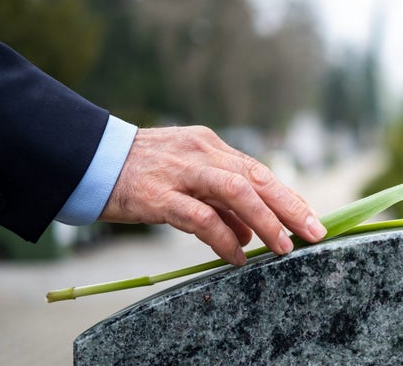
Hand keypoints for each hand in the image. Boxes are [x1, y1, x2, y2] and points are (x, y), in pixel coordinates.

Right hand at [99, 126, 326, 264]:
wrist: (89, 159)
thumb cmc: (141, 172)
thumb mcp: (186, 176)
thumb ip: (220, 201)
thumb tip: (251, 233)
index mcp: (211, 146)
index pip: (259, 171)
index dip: (288, 196)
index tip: (311, 217)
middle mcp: (202, 153)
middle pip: (257, 177)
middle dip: (290, 206)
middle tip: (314, 232)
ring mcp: (181, 172)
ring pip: (236, 191)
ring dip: (265, 220)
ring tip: (282, 247)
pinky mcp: (158, 195)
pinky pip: (200, 217)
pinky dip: (223, 238)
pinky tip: (236, 256)